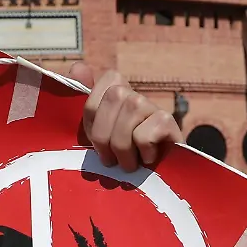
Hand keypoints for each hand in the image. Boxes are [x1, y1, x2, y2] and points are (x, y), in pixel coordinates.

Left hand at [69, 62, 183, 171]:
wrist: (158, 180)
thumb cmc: (122, 160)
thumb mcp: (97, 137)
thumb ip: (85, 105)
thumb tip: (77, 66)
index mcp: (114, 96)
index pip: (98, 86)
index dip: (91, 119)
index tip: (95, 141)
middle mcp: (135, 96)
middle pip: (114, 97)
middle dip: (105, 135)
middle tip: (110, 158)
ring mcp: (154, 107)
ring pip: (131, 112)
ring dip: (124, 149)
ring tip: (129, 163)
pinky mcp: (169, 123)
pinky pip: (144, 134)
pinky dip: (143, 153)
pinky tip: (149, 159)